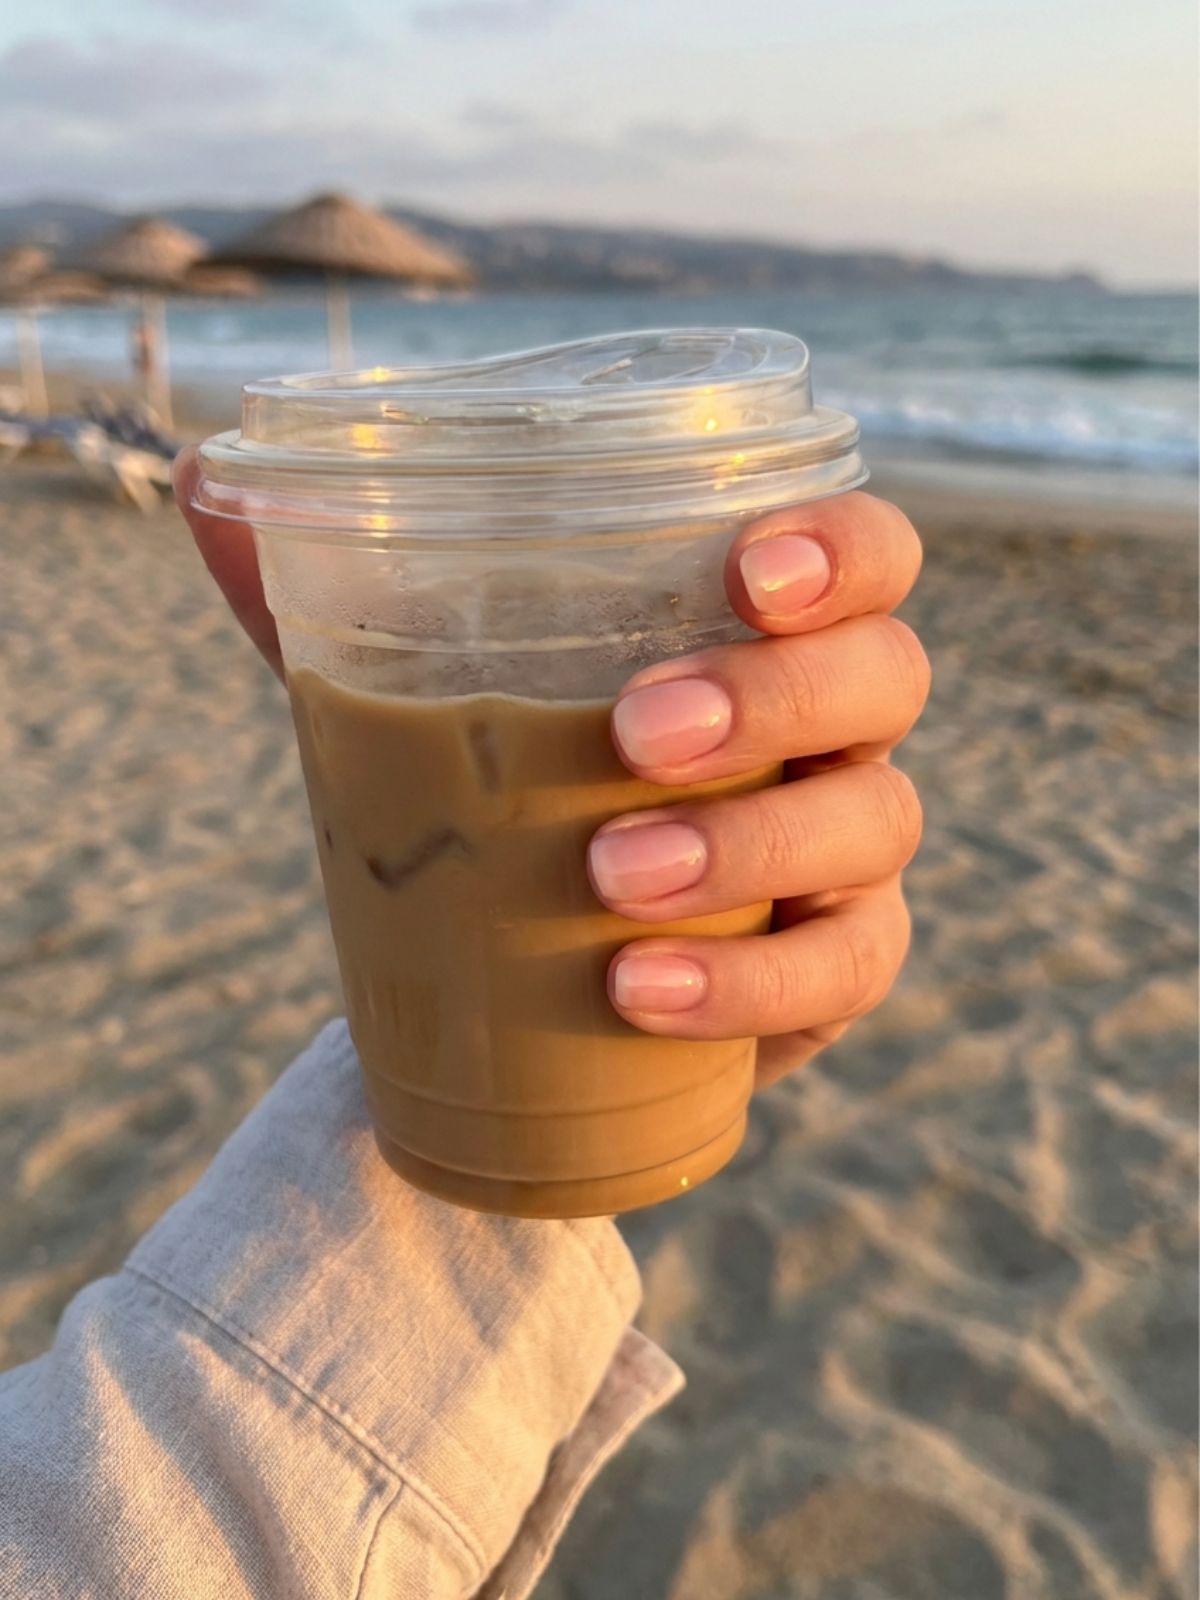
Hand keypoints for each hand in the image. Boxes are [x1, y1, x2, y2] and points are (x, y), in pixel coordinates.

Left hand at [174, 452, 926, 1089]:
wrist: (523, 963)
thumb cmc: (499, 784)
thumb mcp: (416, 684)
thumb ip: (327, 582)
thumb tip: (197, 473)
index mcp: (759, 628)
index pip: (866, 556)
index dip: (840, 549)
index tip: (746, 574)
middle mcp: (831, 725)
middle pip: (886, 677)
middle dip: (774, 697)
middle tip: (635, 735)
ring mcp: (842, 847)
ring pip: (873, 823)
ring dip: (747, 846)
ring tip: (607, 878)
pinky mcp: (830, 965)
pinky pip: (845, 970)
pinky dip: (751, 984)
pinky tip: (636, 990)